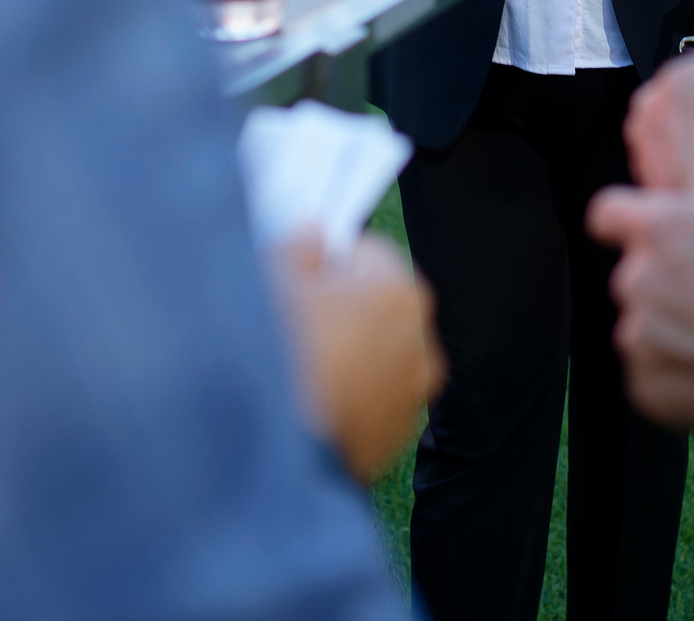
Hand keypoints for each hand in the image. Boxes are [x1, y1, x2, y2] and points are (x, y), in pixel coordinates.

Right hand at [266, 232, 446, 480]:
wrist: (277, 456)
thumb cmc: (278, 358)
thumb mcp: (273, 281)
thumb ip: (299, 246)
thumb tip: (315, 238)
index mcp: (399, 293)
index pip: (365, 252)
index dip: (326, 263)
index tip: (298, 284)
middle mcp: (420, 343)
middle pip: (377, 303)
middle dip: (342, 309)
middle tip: (294, 328)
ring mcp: (412, 396)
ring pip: (377, 352)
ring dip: (349, 353)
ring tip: (300, 371)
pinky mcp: (397, 437)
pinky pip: (374, 397)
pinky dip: (351, 395)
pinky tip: (311, 404)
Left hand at [588, 84, 693, 439]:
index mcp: (662, 229)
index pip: (609, 213)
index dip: (636, 218)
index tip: (666, 229)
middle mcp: (640, 282)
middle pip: (635, 269)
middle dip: (667, 273)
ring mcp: (642, 340)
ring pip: (643, 321)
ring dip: (672, 322)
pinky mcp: (649, 389)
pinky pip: (649, 371)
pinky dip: (675, 369)